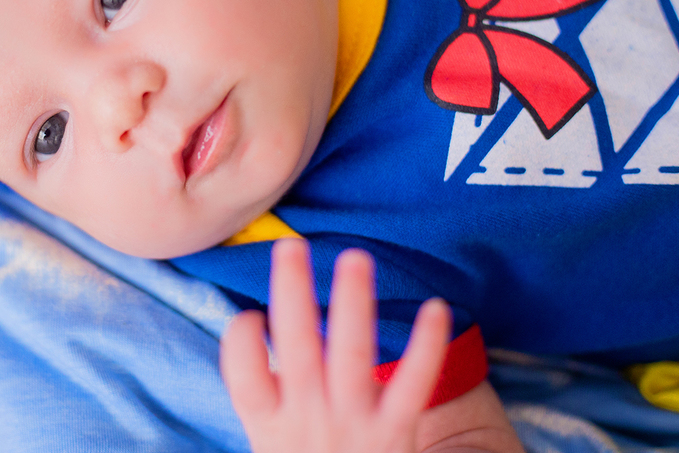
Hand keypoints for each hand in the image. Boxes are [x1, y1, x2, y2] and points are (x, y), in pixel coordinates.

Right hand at [221, 239, 451, 452]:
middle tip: (290, 246)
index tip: (248, 315)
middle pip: (295, 348)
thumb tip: (251, 330)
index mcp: (268, 426)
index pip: (244, 373)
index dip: (241, 339)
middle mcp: (306, 419)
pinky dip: (426, 347)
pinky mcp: (395, 433)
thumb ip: (265, 398)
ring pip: (350, 353)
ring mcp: (353, 424)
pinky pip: (413, 385)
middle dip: (292, 293)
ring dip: (352, 303)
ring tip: (354, 258)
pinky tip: (437, 308)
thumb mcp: (271, 446)